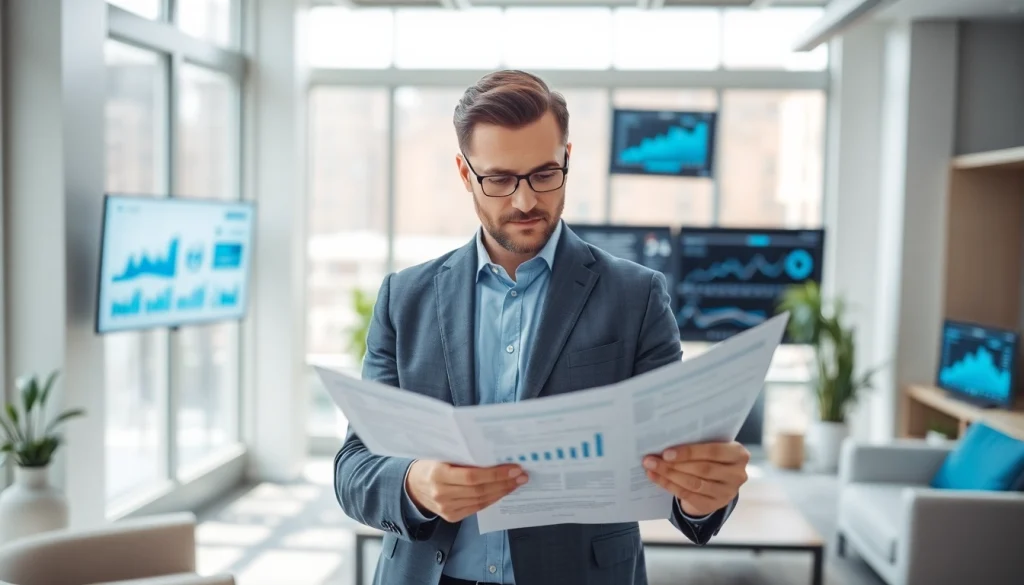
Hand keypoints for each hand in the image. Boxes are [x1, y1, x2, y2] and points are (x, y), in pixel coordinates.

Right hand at [405, 460, 528, 523]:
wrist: (412, 485)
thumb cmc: (430, 463)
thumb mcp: (440, 453)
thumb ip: (462, 454)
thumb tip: (494, 450)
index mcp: (437, 474)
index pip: (471, 476)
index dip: (495, 474)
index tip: (514, 468)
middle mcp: (441, 494)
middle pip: (479, 490)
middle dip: (504, 482)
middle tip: (522, 475)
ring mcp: (446, 508)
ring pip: (481, 501)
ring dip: (502, 491)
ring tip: (516, 482)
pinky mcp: (452, 516)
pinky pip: (477, 508)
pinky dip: (492, 499)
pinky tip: (503, 491)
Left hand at [642, 441, 749, 517]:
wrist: (718, 481)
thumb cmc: (711, 456)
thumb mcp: (711, 446)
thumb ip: (697, 442)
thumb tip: (665, 439)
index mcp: (738, 454)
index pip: (713, 451)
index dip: (689, 452)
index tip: (666, 452)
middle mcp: (736, 474)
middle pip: (702, 469)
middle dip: (674, 464)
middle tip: (651, 459)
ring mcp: (726, 492)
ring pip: (693, 483)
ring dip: (669, 475)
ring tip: (651, 467)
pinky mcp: (713, 504)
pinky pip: (688, 495)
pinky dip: (669, 485)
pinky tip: (655, 477)